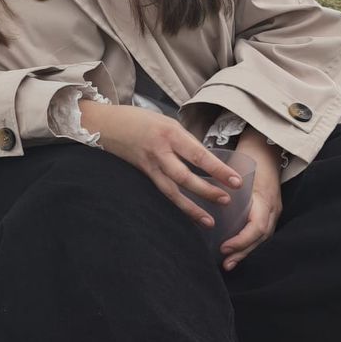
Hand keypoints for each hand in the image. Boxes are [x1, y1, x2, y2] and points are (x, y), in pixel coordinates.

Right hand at [77, 102, 241, 228]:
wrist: (103, 124)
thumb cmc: (137, 120)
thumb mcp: (166, 122)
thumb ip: (184, 140)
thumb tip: (205, 159)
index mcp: (170, 133)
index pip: (199, 155)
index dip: (218, 170)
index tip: (237, 181)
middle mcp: (159, 151)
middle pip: (185, 176)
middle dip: (207, 191)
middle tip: (227, 201)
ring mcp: (148, 165)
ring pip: (171, 191)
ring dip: (191, 207)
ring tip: (209, 221)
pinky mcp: (141, 174)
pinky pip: (161, 192)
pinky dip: (176, 204)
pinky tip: (187, 214)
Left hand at [218, 131, 283, 270]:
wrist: (267, 149)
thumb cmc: (247, 158)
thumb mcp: (236, 170)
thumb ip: (221, 183)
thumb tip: (197, 193)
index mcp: (264, 198)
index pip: (258, 227)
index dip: (242, 240)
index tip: (224, 247)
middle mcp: (272, 207)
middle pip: (261, 237)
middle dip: (243, 252)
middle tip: (225, 263)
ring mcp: (274, 210)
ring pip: (263, 237)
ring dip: (246, 251)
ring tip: (229, 263)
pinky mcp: (270, 212)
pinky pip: (261, 232)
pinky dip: (249, 243)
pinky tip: (236, 251)